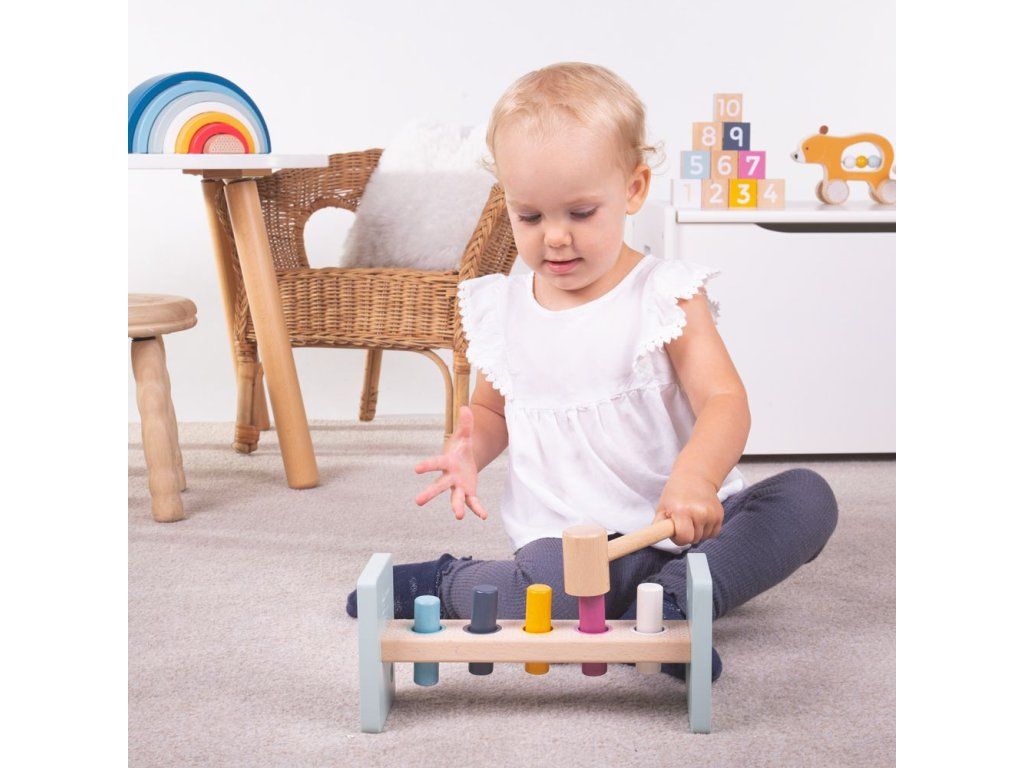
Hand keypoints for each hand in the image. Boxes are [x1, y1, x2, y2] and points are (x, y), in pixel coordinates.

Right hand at [414, 406, 488, 520]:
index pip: (435, 463)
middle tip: (417, 501)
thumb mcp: (465, 435)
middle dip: (429, 493)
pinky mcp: (468, 493)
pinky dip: (477, 509)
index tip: (416, 469)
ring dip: (456, 507)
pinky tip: (484, 516)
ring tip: (459, 517)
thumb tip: (466, 408)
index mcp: (447, 462)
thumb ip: (466, 424)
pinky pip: (472, 502)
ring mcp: (458, 487)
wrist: (467, 460)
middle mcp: (450, 477)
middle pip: (439, 485)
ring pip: (455, 499)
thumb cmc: (462, 448)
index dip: (427, 465)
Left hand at [654, 472, 723, 545]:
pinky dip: (706, 530)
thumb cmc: (675, 493)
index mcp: (682, 511)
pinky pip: (713, 534)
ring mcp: (711, 514)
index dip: (678, 539)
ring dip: (697, 532)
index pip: (684, 538)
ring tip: (691, 518)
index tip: (675, 532)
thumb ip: (659, 525)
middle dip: (686, 534)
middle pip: (693, 540)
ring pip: (704, 538)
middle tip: (682, 521)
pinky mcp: (720, 515)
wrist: (695, 477)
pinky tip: (700, 518)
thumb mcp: (662, 507)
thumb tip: (653, 537)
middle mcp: (699, 513)